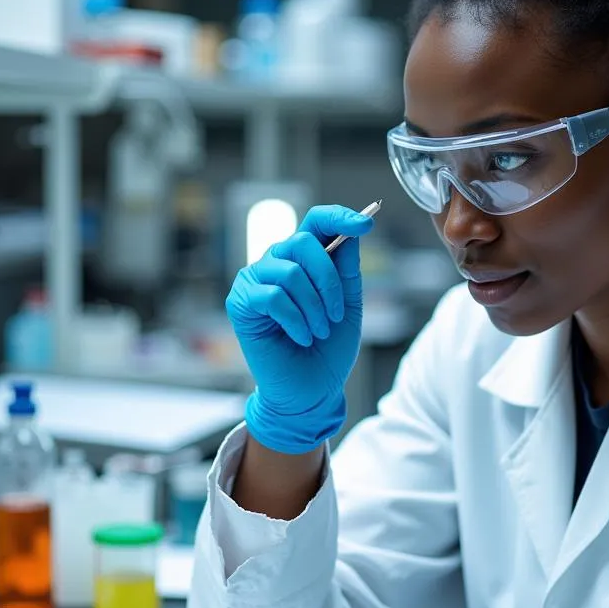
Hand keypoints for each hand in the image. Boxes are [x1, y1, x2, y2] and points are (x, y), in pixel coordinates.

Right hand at [226, 204, 374, 453]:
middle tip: (336, 314)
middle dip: (327, 280)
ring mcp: (255, 280)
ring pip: (290, 272)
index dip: (340, 217)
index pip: (317, 221)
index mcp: (304, 258)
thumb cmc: (328, 348)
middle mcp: (276, 262)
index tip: (367, 223)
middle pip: (302, 241)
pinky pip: (274, 298)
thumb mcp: (348, 303)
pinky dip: (296, 321)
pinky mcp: (241, 302)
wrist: (310, 390)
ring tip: (319, 331)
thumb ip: (346, 268)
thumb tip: (353, 230)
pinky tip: (301, 338)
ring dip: (314, 307)